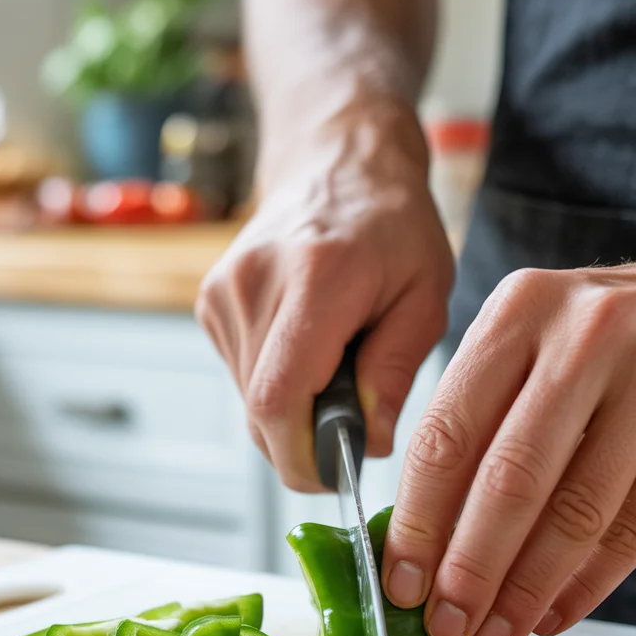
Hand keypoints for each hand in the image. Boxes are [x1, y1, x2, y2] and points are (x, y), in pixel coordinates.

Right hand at [197, 101, 452, 490]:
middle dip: (307, 441)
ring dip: (295, 410)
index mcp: (316, 278)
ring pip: (250, 402)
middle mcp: (254, 283)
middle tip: (355, 423)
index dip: (303, 457)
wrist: (336, 161)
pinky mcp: (210, 302)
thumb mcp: (425, 295)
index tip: (337, 474)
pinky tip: (309, 348)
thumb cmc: (393, 226)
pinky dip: (278, 384)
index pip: (280, 399)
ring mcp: (223, 291)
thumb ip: (395, 372)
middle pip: (261, 412)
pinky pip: (243, 377)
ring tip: (336, 366)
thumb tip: (369, 444)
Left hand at [382, 241, 635, 635]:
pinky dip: (587, 585)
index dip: (417, 521)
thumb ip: (481, 423)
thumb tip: (424, 541)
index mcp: (520, 313)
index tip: (401, 583)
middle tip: (447, 624)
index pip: (447, 433)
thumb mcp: (535, 346)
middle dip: (469, 568)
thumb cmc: (614, 344)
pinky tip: (555, 615)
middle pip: (509, 479)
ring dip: (526, 590)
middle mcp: (587, 336)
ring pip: (576, 513)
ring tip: (497, 633)